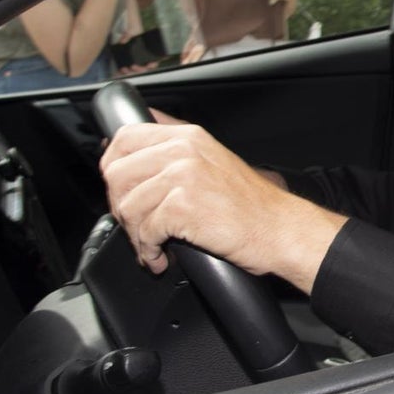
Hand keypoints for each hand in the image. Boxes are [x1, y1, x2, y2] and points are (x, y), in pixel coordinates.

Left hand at [100, 121, 345, 292]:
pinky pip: (145, 231)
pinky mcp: (183, 206)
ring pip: (127, 207)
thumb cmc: (252, 205)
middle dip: (120, 208)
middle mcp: (183, 150)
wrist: (280, 229)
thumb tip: (132, 155)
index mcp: (188, 136)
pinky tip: (162, 257)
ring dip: (135, 236)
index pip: (124, 137)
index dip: (113, 167)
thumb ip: (176, 153)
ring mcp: (183, 176)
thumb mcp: (213, 161)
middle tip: (135, 226)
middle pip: (117, 174)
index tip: (119, 190)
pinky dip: (149, 251)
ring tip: (151, 247)